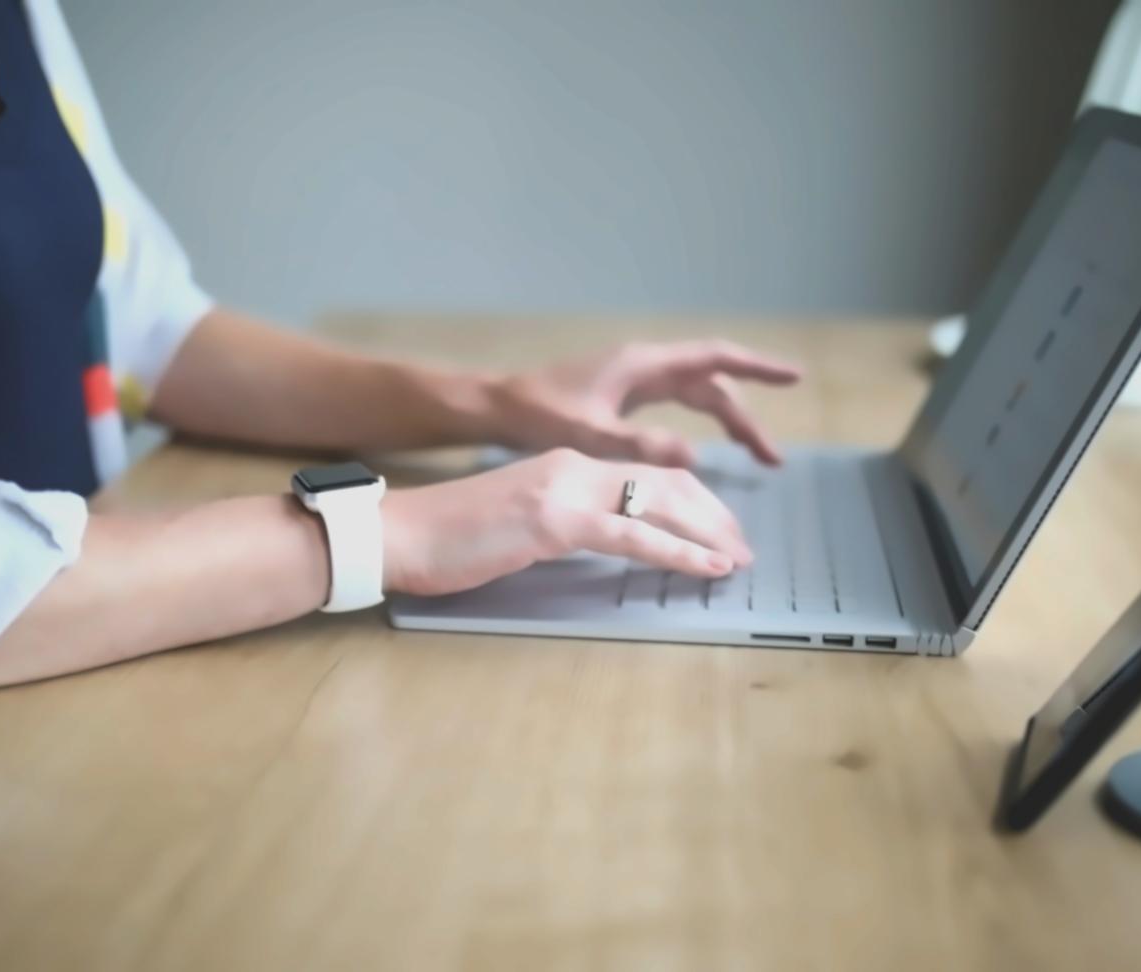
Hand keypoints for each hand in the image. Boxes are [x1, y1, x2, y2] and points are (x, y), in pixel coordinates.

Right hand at [383, 448, 753, 596]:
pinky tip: (706, 566)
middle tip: (741, 547)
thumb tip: (601, 541)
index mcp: (565, 464)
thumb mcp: (519, 521)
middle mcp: (573, 466)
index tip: (718, 529)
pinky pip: (633, 534)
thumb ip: (562, 521)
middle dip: (712, 513)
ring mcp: (565, 488)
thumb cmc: (450, 537)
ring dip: (707, 532)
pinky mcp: (555, 519)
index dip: (691, 500)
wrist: (400, 532)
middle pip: (665, 480)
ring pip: (659, 502)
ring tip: (736, 559)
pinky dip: (678, 551)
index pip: (645, 473)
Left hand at [486, 339, 801, 467]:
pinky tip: (712, 449)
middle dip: (747, 418)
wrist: (498, 407)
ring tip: (757, 460)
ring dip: (729, 423)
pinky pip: (679, 407)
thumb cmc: (538, 414)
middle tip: (773, 460)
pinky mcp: (626, 398)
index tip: (794, 377)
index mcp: (643, 365)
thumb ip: (640, 445)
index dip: (757, 367)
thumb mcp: (589, 434)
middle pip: (712, 386)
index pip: (714, 359)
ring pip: (697, 398)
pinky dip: (703, 424)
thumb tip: (696, 455)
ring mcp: (636, 381)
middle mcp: (646, 367)